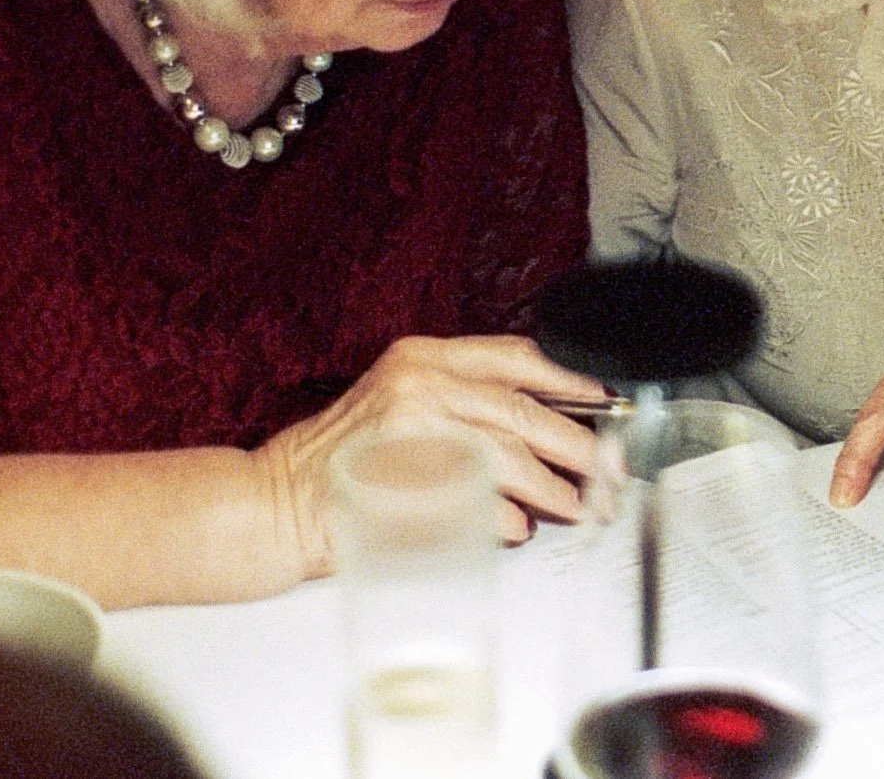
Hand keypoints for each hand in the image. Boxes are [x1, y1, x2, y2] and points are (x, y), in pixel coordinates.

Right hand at [255, 335, 610, 578]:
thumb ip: (467, 403)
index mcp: (424, 357)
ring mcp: (410, 429)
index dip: (569, 379)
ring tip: (575, 506)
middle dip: (575, 444)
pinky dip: (506, 517)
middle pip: (522, 412)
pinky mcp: (405, 478)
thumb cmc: (345, 459)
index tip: (604, 399)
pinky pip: (477, 500)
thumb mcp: (405, 403)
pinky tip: (519, 527)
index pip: (516, 357)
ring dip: (549, 488)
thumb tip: (548, 426)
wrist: (276, 502)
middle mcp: (419, 383)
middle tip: (606, 467)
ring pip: (507, 457)